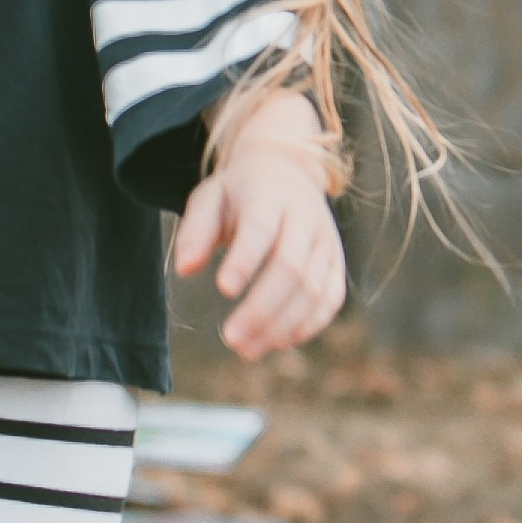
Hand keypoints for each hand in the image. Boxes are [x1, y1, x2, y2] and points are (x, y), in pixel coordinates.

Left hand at [173, 93, 347, 359]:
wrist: (286, 172)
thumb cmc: (238, 193)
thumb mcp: (209, 198)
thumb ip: (195, 232)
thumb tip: (185, 270)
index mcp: (269, 196)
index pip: (261, 229)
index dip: (245, 260)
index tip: (223, 289)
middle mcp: (305, 218)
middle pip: (291, 267)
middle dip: (262, 308)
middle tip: (231, 339)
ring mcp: (326, 241)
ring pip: (313, 289)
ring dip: (282, 325)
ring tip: (248, 350)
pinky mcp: (336, 262)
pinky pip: (331, 298)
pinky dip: (309, 324)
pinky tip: (280, 342)